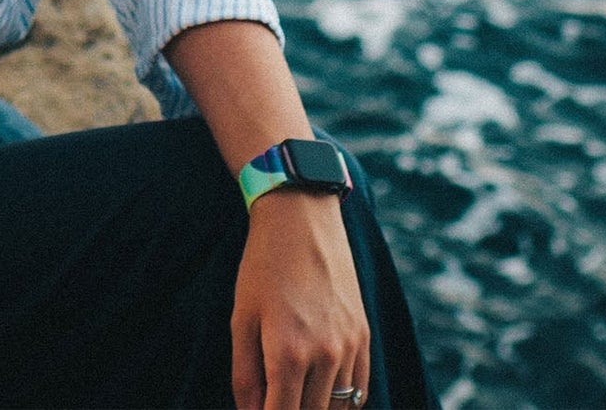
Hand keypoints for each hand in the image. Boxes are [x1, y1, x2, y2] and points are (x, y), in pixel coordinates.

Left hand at [231, 190, 370, 409]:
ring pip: (336, 409)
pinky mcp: (363, 335)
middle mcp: (326, 355)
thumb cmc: (263, 265)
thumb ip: (245, 377)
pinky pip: (359, 390)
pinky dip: (341, 402)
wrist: (301, 216)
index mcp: (288, 354)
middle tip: (271, 398)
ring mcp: (350, 346)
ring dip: (313, 409)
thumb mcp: (242, 319)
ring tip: (292, 395)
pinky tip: (320, 394)